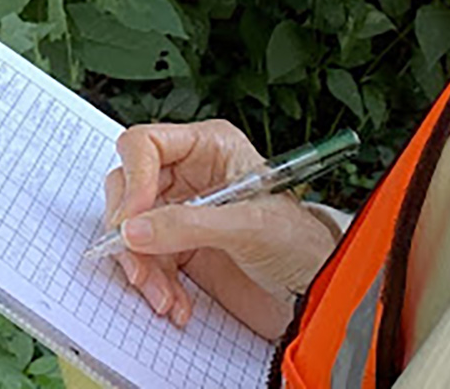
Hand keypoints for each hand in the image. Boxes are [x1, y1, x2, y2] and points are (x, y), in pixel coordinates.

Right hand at [101, 119, 339, 338]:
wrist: (320, 291)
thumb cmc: (302, 243)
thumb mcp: (249, 227)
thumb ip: (189, 224)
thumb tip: (133, 229)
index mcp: (209, 147)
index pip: (146, 145)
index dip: (133, 179)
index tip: (131, 221)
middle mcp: (189, 173)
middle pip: (129, 187)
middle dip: (129, 231)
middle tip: (137, 264)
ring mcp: (182, 210)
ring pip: (132, 228)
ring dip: (141, 266)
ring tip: (163, 297)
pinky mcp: (179, 246)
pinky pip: (146, 258)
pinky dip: (154, 283)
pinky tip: (175, 303)